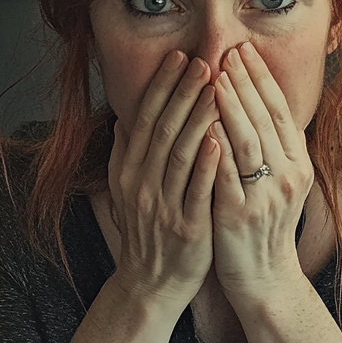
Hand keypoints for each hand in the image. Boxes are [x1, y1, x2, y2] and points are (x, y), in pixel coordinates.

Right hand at [108, 50, 220, 312]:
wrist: (151, 285)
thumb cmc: (148, 232)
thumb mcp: (127, 192)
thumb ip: (125, 155)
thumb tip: (124, 118)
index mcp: (128, 172)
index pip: (145, 119)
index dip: (162, 87)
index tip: (179, 57)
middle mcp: (141, 185)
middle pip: (163, 130)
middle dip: (183, 93)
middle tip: (203, 60)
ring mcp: (162, 207)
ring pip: (180, 154)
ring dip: (197, 118)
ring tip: (215, 87)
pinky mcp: (186, 228)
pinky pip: (196, 191)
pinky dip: (206, 164)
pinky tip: (218, 139)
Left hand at [210, 41, 312, 303]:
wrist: (265, 280)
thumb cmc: (265, 228)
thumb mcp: (281, 186)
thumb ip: (277, 150)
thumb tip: (269, 110)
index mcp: (298, 165)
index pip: (281, 111)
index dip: (263, 79)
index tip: (246, 50)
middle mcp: (288, 177)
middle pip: (266, 119)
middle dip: (246, 82)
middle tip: (228, 51)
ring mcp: (265, 196)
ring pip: (249, 141)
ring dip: (232, 105)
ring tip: (215, 76)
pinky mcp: (240, 214)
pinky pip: (227, 173)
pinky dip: (216, 146)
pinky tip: (203, 122)